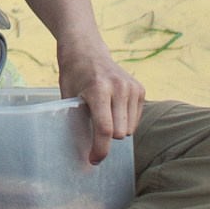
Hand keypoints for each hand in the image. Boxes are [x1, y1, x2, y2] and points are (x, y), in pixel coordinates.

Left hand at [56, 43, 145, 161]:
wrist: (86, 49)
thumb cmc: (74, 75)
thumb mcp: (69, 97)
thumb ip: (77, 123)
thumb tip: (83, 157)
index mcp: (98, 88)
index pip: (105, 129)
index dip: (100, 150)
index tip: (93, 160)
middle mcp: (119, 87)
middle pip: (119, 133)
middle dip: (106, 139)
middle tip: (93, 132)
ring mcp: (132, 87)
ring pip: (130, 129)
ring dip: (117, 130)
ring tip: (103, 115)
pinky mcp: (140, 89)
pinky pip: (136, 120)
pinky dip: (125, 122)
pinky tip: (113, 109)